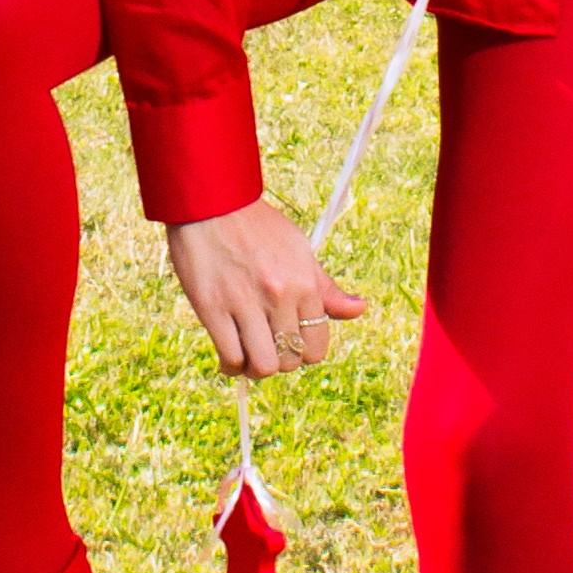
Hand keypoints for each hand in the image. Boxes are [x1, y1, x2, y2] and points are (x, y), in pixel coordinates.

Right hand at [165, 199, 368, 377]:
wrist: (212, 204)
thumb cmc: (258, 228)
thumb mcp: (299, 251)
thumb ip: (326, 288)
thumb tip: (360, 310)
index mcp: (304, 283)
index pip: (316, 347)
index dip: (303, 352)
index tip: (290, 343)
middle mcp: (279, 296)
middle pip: (290, 361)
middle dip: (280, 361)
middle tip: (268, 347)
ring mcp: (245, 303)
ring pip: (263, 366)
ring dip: (256, 369)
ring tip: (248, 356)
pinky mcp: (212, 308)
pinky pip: (231, 357)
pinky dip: (232, 366)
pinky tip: (231, 358)